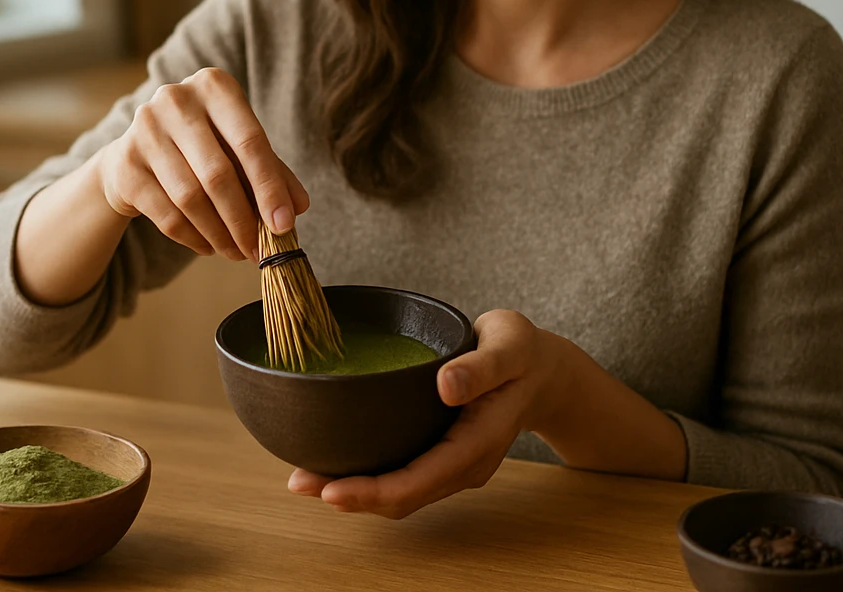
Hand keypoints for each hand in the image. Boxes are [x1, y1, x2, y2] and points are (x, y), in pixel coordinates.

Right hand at [95, 67, 308, 259]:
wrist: (136, 151)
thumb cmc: (202, 146)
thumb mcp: (238, 147)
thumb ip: (272, 171)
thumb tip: (297, 207)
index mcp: (215, 86)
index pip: (250, 141)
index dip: (270, 188)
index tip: (284, 225)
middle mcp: (176, 100)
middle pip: (218, 174)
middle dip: (243, 220)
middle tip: (258, 250)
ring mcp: (145, 130)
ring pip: (190, 198)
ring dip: (220, 234)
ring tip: (237, 252)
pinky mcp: (125, 163)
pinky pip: (167, 214)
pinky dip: (193, 238)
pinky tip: (210, 246)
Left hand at [287, 309, 567, 518]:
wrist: (543, 370)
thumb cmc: (523, 352)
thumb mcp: (510, 345)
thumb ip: (482, 366)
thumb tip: (446, 386)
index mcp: (480, 440)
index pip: (423, 479)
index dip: (375, 491)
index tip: (332, 489)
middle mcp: (466, 463)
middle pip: (405, 496)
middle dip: (352, 496)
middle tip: (299, 482)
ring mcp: (454, 463)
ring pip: (402, 491)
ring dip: (356, 490)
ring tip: (305, 477)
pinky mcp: (442, 454)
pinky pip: (404, 475)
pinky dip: (369, 475)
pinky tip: (337, 463)